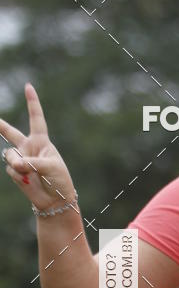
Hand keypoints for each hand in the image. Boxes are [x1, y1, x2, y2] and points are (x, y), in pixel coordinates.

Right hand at [0, 83, 76, 210]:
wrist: (55, 201)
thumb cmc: (59, 180)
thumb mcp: (50, 167)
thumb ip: (30, 163)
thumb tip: (14, 165)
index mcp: (42, 141)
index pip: (36, 118)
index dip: (32, 102)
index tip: (29, 87)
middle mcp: (29, 147)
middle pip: (10, 132)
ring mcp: (20, 159)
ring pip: (9, 154)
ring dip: (17, 163)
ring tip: (28, 172)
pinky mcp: (15, 171)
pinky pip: (10, 168)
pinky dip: (17, 174)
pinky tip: (26, 180)